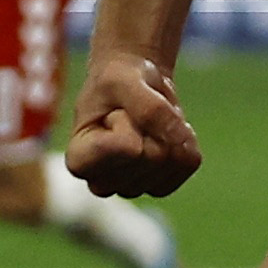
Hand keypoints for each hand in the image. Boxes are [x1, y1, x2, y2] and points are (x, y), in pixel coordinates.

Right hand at [65, 49, 203, 198]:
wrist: (132, 83)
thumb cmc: (116, 80)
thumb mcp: (123, 79)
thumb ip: (148, 107)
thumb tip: (179, 138)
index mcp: (80, 159)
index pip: (124, 149)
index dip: (128, 122)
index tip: (112, 110)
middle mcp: (102, 182)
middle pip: (152, 156)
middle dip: (149, 123)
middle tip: (130, 111)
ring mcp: (132, 188)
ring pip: (172, 161)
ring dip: (167, 129)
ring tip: (146, 119)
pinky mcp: (161, 185)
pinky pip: (188, 163)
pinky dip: (184, 138)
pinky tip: (166, 129)